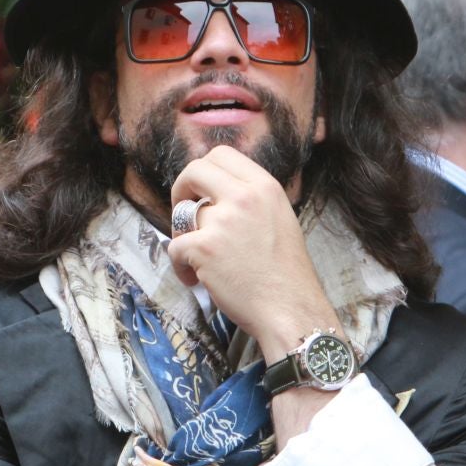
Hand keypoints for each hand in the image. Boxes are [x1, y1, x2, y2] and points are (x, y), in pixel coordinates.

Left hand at [166, 146, 336, 359]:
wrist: (290, 311)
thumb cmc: (286, 275)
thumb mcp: (279, 220)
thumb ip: (251, 201)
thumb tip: (215, 193)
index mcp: (265, 187)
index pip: (222, 154)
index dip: (204, 171)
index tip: (201, 191)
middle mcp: (245, 197)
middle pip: (195, 169)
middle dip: (182, 189)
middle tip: (185, 214)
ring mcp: (223, 221)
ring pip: (184, 215)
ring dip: (185, 238)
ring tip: (199, 263)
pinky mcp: (204, 248)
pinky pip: (175, 247)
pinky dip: (180, 267)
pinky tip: (196, 280)